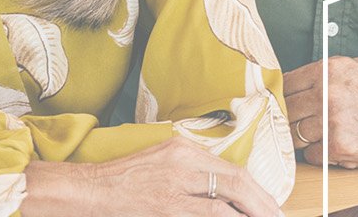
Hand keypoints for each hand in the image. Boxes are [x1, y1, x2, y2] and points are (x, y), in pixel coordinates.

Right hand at [21, 138, 281, 216]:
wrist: (86, 190)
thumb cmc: (121, 180)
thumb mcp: (159, 161)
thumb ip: (190, 169)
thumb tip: (224, 191)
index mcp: (182, 148)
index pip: (232, 170)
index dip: (258, 191)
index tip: (270, 206)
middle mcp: (183, 163)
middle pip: (238, 183)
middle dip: (263, 205)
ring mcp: (175, 188)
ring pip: (227, 205)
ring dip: (250, 215)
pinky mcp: (167, 209)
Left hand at [282, 56, 357, 168]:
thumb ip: (329, 74)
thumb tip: (302, 82)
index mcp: (329, 71)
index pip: (286, 82)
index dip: (280, 93)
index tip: (279, 100)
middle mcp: (327, 94)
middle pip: (286, 109)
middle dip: (288, 115)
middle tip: (293, 120)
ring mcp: (332, 123)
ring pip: (295, 134)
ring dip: (302, 136)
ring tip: (318, 134)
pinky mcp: (341, 148)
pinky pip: (313, 154)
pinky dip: (319, 154)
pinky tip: (333, 146)